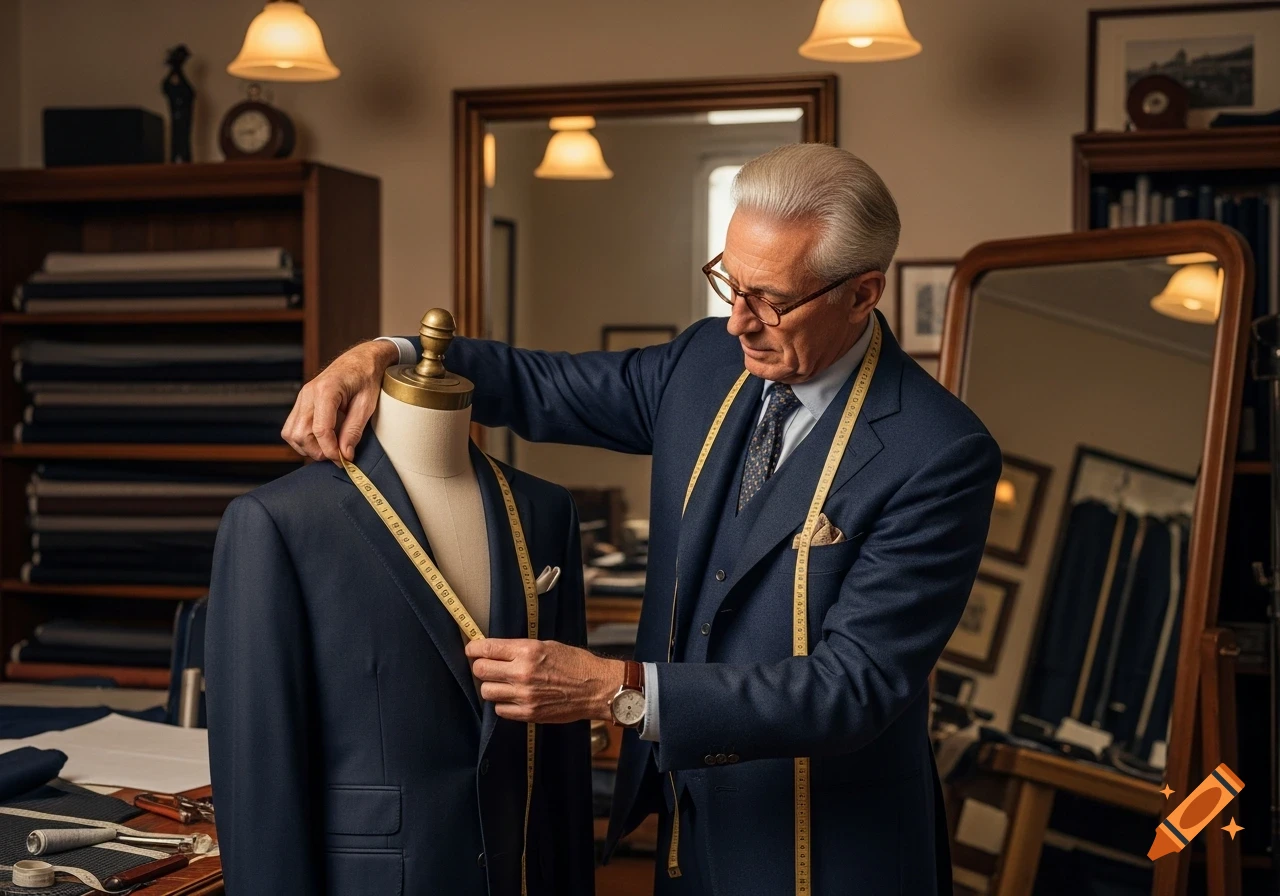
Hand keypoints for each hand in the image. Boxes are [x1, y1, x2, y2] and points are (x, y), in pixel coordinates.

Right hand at [282, 339, 399, 462]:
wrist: (361, 359)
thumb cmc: (366, 377)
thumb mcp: (367, 405)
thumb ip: (354, 430)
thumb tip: (345, 455)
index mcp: (326, 390)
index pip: (320, 430)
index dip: (330, 450)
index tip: (343, 460)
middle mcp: (308, 393)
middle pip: (300, 433)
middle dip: (318, 451)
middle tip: (338, 456)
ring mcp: (302, 397)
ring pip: (291, 433)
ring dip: (308, 447)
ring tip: (330, 448)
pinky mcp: (301, 401)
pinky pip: (292, 427)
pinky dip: (304, 439)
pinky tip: (322, 440)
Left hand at [466, 638, 623, 723]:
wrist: (596, 688)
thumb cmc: (575, 664)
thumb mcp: (547, 645)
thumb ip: (520, 649)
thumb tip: (495, 651)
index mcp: (528, 651)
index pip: (486, 648)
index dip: (474, 649)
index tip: (472, 650)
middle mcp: (523, 673)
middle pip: (480, 671)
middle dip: (480, 667)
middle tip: (486, 667)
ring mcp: (524, 695)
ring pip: (487, 691)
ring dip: (491, 686)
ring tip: (502, 683)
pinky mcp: (529, 713)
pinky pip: (500, 710)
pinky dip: (503, 703)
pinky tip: (513, 697)